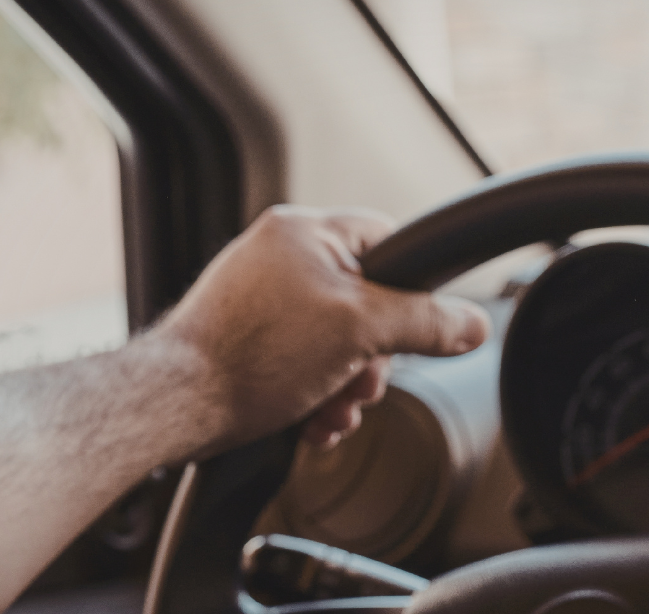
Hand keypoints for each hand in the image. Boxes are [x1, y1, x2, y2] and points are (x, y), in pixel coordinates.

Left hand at [155, 205, 489, 450]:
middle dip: (372, 357)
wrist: (175, 405)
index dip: (412, 289)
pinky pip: (303, 357)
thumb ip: (425, 322)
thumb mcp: (360, 332)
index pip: (389, 240)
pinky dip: (316, 391)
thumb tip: (472, 324)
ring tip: (330, 410)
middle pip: (366, 301)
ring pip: (336, 338)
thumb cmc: (249, 355)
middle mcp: (280, 254)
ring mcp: (260, 296)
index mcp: (306, 231)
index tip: (414, 326)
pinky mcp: (245, 335)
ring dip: (346, 384)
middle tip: (360, 382)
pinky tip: (312, 418)